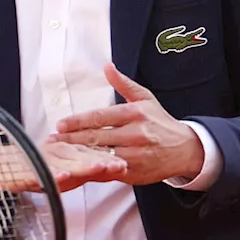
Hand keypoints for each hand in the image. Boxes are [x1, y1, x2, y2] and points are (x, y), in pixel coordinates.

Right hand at [0, 140, 125, 201]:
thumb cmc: (33, 169)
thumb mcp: (61, 171)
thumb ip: (81, 171)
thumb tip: (110, 171)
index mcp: (64, 150)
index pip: (89, 155)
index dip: (107, 159)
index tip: (125, 165)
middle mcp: (55, 151)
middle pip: (81, 157)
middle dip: (101, 162)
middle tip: (120, 166)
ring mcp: (41, 158)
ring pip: (65, 163)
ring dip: (82, 166)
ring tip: (99, 169)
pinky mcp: (27, 166)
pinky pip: (41, 172)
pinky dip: (52, 174)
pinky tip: (63, 177)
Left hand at [53, 64, 204, 185]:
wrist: (185, 149)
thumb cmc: (161, 123)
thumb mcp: (145, 99)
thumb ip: (123, 84)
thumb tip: (107, 66)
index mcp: (135, 114)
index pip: (100, 117)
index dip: (78, 121)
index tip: (61, 124)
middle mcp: (135, 135)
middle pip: (96, 137)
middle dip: (71, 139)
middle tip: (53, 140)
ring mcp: (135, 156)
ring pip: (101, 156)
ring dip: (78, 156)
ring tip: (59, 154)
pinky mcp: (135, 173)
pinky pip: (109, 171)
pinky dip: (92, 170)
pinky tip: (78, 168)